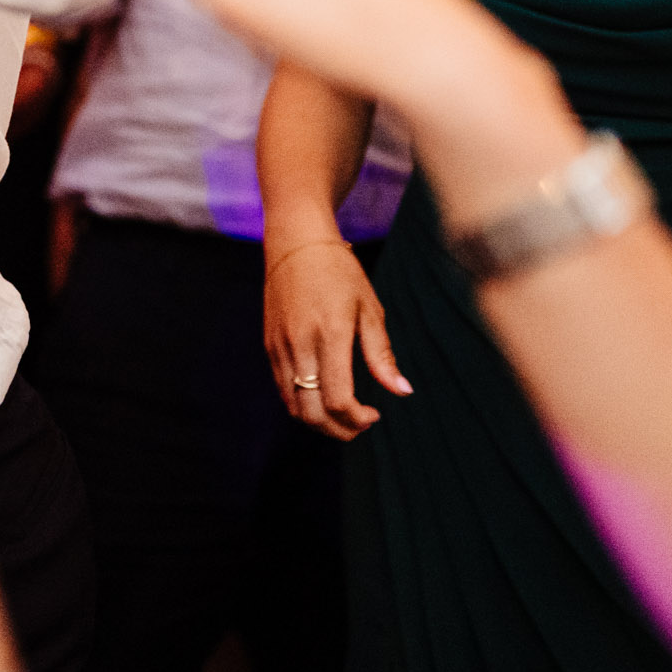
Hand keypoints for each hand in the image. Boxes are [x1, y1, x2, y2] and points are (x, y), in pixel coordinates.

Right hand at [263, 240, 408, 438]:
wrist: (295, 242)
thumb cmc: (339, 272)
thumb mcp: (369, 308)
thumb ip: (382, 354)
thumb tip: (402, 391)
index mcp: (329, 334)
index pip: (337, 398)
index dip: (357, 419)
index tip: (375, 415)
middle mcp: (299, 344)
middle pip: (311, 411)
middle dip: (338, 429)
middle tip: (360, 425)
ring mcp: (279, 346)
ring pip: (292, 405)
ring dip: (318, 421)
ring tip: (343, 415)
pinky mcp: (269, 344)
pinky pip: (283, 387)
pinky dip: (303, 403)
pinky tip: (323, 394)